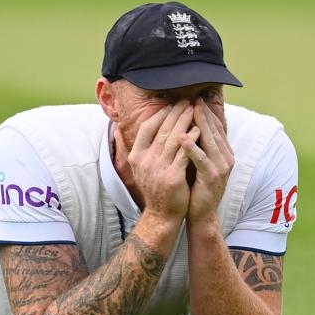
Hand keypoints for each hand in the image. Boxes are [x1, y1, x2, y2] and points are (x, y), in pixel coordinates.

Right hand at [120, 100, 200, 224]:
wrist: (162, 214)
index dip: (160, 114)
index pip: (147, 128)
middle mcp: (145, 161)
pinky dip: (192, 139)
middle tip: (186, 100)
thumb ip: (134, 147)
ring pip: (174, 138)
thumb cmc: (154, 187)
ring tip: (194, 109)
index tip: (171, 104)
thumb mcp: (138, 168)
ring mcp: (158, 169)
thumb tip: (115, 128)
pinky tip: (199, 129)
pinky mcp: (173, 176)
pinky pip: (184, 153)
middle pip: (162, 130)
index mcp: (136, 156)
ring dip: (185, 121)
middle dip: (176, 112)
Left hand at [180, 99, 233, 221]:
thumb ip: (199, 146)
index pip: (215, 128)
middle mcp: (226, 158)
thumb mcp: (199, 163)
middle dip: (203, 113)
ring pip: (209, 140)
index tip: (194, 99)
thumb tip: (189, 126)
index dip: (206, 113)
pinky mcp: (211, 177)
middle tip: (193, 98)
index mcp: (224, 153)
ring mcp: (221, 167)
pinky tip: (181, 137)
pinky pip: (201, 159)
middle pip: (214, 130)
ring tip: (189, 110)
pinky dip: (192, 147)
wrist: (202, 214)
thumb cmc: (197, 188)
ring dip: (200, 124)